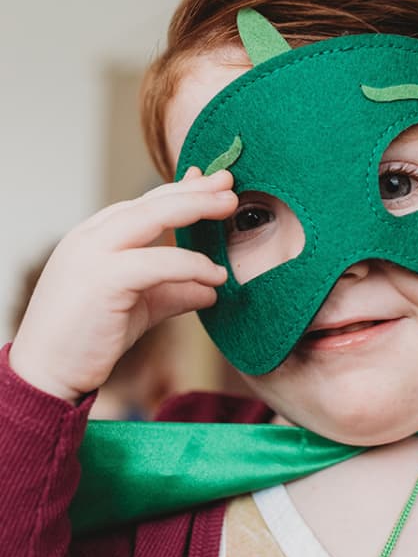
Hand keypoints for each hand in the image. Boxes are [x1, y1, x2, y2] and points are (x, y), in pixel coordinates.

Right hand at [9, 167, 237, 402]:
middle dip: (196, 189)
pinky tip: (217, 275)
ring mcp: (93, 254)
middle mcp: (91, 236)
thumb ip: (174, 290)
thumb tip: (211, 290)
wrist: (47, 374)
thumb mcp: (141, 305)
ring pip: (153, 216)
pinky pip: (157, 263)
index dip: (183, 190)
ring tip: (231, 206)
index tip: (215, 182)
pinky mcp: (102, 280)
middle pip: (152, 201)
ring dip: (196, 208)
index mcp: (96, 236)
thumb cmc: (88, 337)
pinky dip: (192, 265)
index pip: (145, 203)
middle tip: (230, 181)